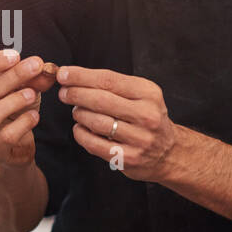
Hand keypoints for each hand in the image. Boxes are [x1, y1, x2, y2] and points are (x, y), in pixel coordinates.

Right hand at [0, 50, 59, 165]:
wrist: (12, 148)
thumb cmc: (11, 112)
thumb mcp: (22, 90)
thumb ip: (33, 78)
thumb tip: (45, 68)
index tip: (16, 55)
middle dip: (14, 76)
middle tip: (35, 66)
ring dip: (15, 101)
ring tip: (33, 94)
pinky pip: (6, 136)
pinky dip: (22, 123)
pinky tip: (35, 116)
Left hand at [57, 65, 178, 182]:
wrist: (168, 152)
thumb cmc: (146, 118)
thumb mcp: (140, 95)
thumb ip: (112, 86)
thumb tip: (72, 77)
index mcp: (148, 93)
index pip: (109, 80)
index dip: (82, 76)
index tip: (64, 74)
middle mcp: (147, 115)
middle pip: (101, 100)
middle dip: (76, 94)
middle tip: (63, 93)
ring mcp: (140, 138)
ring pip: (96, 122)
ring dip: (79, 114)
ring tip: (76, 112)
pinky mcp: (130, 158)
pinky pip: (95, 144)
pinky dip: (81, 134)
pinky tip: (80, 129)